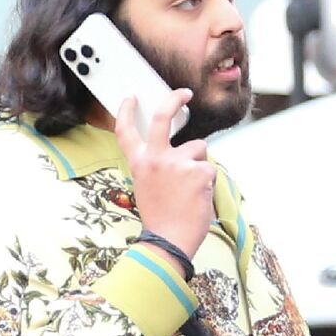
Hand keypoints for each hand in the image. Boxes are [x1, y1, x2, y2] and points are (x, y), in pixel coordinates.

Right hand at [116, 88, 214, 262]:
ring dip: (198, 165)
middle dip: (175, 99)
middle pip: (164, 117)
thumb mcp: (146, 187)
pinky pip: (209, 169)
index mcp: (139, 164)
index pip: (126, 131)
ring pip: (198, 149)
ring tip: (190, 190)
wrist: (169, 242)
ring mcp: (178, 163)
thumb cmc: (160, 219)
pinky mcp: (199, 171)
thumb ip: (155, 166)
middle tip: (185, 93)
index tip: (131, 98)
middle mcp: (156, 159)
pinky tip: (198, 198)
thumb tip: (174, 151)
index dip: (126, 111)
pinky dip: (207, 182)